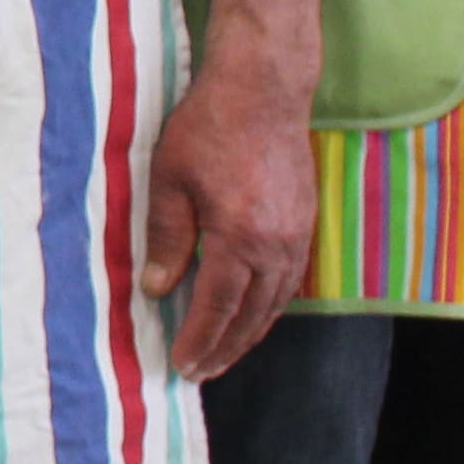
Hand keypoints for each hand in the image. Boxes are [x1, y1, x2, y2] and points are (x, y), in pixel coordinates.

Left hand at [140, 44, 316, 379]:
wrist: (263, 90)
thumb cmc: (207, 128)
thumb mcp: (169, 180)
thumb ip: (166, 237)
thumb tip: (158, 289)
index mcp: (240, 238)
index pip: (218, 306)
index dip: (200, 339)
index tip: (182, 364)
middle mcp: (276, 245)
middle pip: (252, 315)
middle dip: (226, 348)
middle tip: (201, 373)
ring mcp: (297, 235)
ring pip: (276, 302)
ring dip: (250, 333)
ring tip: (225, 355)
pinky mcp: (305, 223)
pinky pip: (290, 281)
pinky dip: (271, 306)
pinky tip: (254, 314)